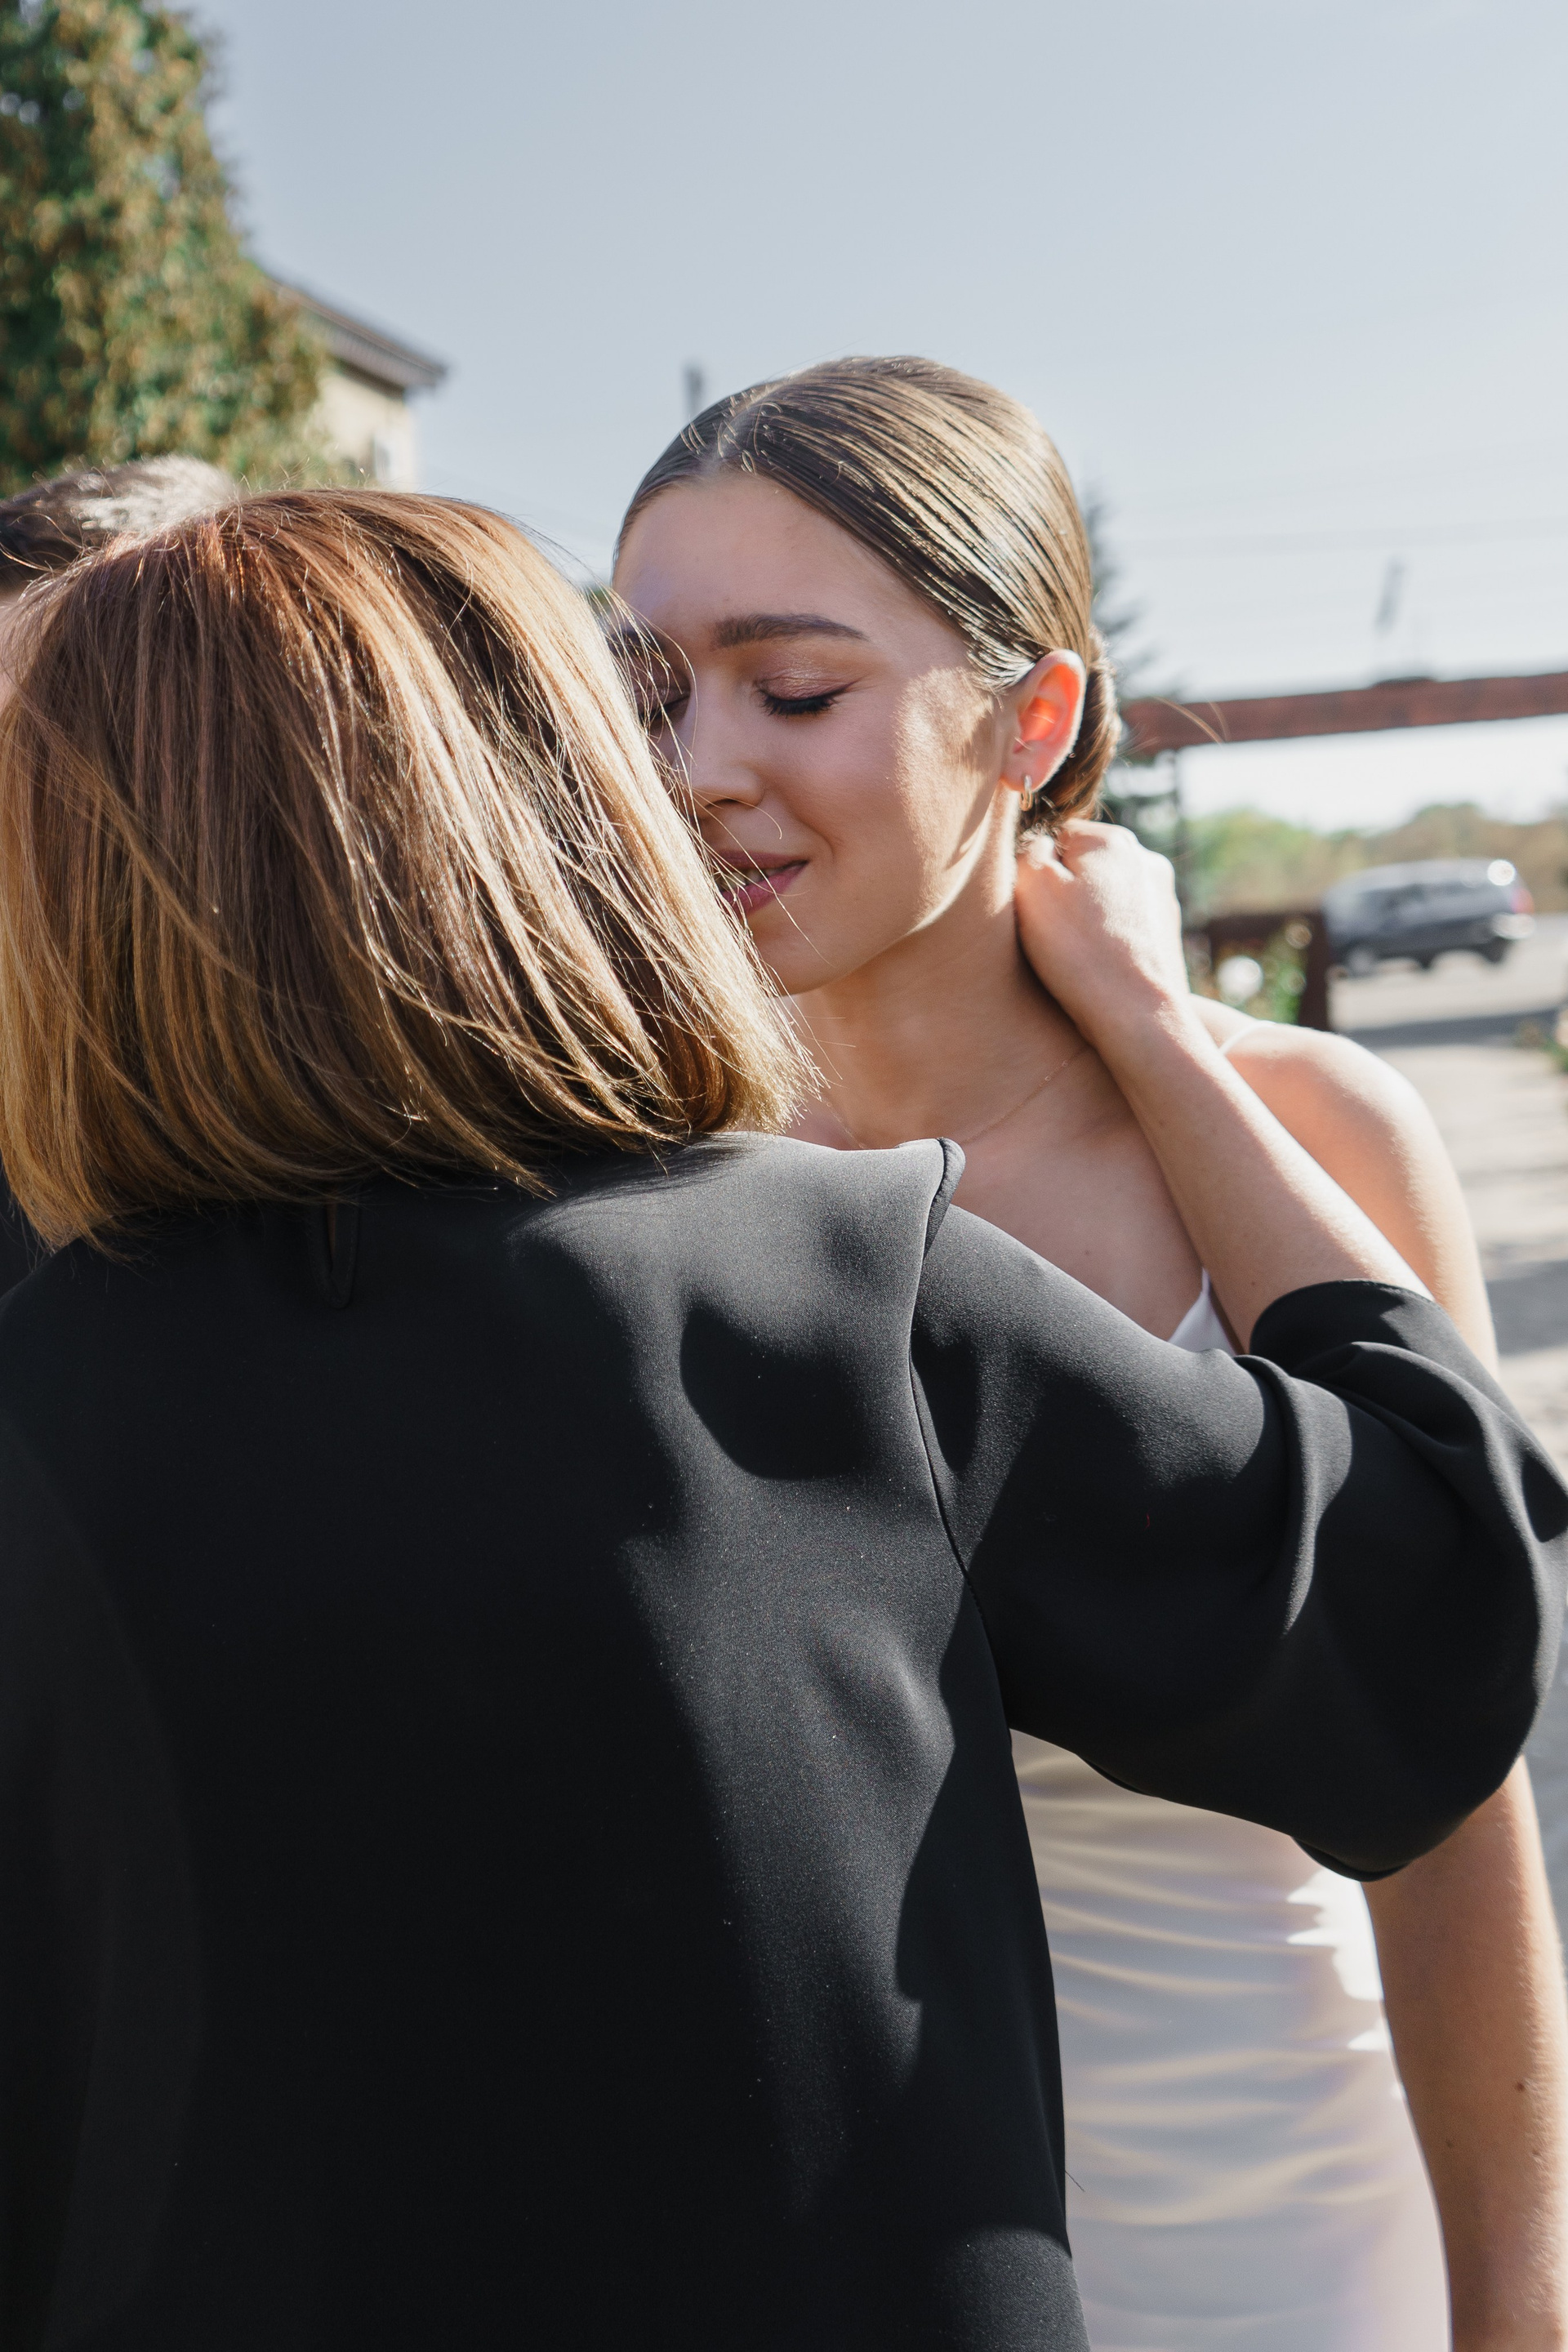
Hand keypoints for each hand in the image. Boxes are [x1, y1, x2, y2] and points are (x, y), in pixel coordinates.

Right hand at [1015, 820, 1191, 1054]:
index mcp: (1112, 840)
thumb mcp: (1031, 887)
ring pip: (1106, 896)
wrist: (1137, 1014)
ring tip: (1078, 952)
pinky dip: (1110, 937)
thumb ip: (1030, 851)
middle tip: (1053, 932)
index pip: (1059, 837)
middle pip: (1086, 866)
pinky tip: (1101, 963)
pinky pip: (1125, 923)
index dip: (1038, 871)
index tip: (1035, 905)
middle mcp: (1146, 859)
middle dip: (1066, 892)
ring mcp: (1162, 896)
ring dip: (1089, 915)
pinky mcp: (1168, 932)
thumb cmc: (1078, 951)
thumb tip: (1043, 845)